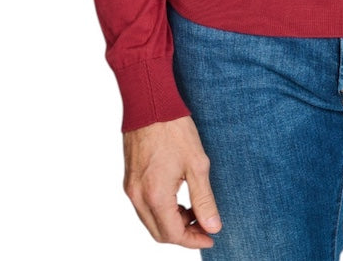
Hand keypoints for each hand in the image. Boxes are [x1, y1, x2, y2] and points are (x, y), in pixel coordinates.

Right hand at [123, 115, 221, 248]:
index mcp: (155, 195)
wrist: (150, 103)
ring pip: (150, 221)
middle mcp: (137, 196)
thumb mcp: (196, 164)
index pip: (173, 234)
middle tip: (203, 224)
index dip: (193, 240)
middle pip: (159, 233)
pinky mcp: (129, 179)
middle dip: (182, 234)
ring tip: (193, 208)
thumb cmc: (174, 129)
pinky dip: (160, 210)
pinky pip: (143, 207)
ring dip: (171, 222)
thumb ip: (204, 199)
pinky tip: (177, 197)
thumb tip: (213, 227)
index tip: (211, 236)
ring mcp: (130, 188)